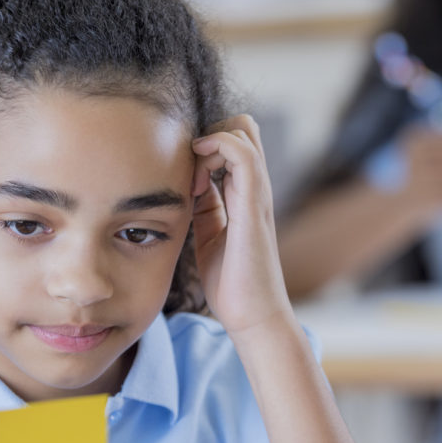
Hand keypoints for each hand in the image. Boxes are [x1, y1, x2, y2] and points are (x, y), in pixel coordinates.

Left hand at [191, 115, 294, 338]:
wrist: (252, 316)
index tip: (184, 179)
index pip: (234, 141)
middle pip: (242, 126)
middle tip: (188, 174)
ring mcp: (258, 194)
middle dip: (208, 135)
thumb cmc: (232, 284)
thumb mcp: (211, 236)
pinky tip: (196, 181)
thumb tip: (193, 187)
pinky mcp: (254, 206)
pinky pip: (242, 154)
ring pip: (242, 130)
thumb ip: (207, 209)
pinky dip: (216, 149)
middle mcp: (256, 187)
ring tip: (192, 182)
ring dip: (209, 143)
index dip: (206, 146)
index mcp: (246, 194)